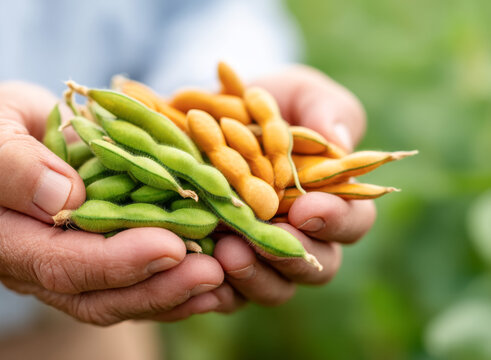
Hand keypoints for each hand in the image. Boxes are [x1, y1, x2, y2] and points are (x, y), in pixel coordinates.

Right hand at [0, 82, 224, 324]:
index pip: (54, 262)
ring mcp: (54, 273)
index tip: (170, 245)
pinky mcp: (83, 266)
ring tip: (221, 277)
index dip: (113, 261)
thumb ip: (10, 161)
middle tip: (212, 272)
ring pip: (114, 302)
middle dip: (154, 287)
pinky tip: (210, 281)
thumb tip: (63, 199)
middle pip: (91, 296)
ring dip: (170, 294)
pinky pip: (126, 289)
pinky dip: (169, 287)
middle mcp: (21, 268)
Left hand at [159, 65, 375, 316]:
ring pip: (275, 288)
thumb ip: (324, 109)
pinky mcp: (225, 266)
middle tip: (264, 240)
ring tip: (227, 251)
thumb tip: (339, 139)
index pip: (352, 221)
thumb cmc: (264, 104)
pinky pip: (228, 296)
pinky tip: (200, 272)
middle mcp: (301, 235)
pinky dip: (218, 290)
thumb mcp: (296, 92)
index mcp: (331, 199)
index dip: (335, 219)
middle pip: (318, 267)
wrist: (205, 117)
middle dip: (293, 256)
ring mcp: (263, 255)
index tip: (306, 207)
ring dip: (255, 276)